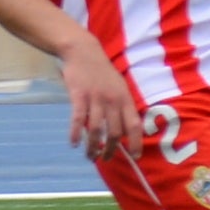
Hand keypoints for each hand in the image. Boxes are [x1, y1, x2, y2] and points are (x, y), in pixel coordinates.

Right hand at [56, 38, 144, 156]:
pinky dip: (76, 133)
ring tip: (91, 156)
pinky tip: (74, 143)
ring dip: (93, 147)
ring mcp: (95, 98)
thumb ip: (121, 107)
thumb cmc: (102, 72)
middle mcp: (112, 100)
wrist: (83, 51)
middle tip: (105, 158)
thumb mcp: (119, 86)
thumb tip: (122, 132)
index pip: (134, 125)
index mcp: (125, 98)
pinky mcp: (79, 95)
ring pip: (96, 130)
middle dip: (111, 149)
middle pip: (114, 132)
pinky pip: (78, 119)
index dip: (136, 142)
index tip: (136, 156)